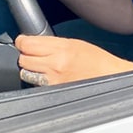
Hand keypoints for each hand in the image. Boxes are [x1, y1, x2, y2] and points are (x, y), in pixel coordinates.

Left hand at [15, 34, 132, 85]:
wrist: (110, 76)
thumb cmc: (98, 60)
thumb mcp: (77, 43)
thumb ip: (55, 43)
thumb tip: (37, 43)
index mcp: (63, 47)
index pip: (28, 43)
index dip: (22, 41)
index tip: (22, 41)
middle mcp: (56, 62)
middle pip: (23, 58)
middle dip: (26, 55)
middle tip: (32, 53)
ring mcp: (54, 79)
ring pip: (26, 72)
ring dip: (30, 68)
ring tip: (40, 66)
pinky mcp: (54, 91)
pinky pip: (35, 85)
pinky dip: (37, 80)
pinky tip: (47, 77)